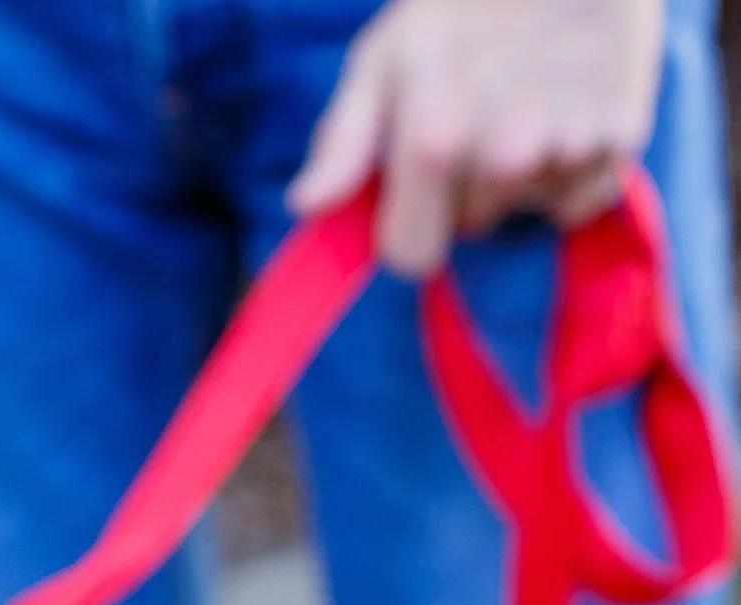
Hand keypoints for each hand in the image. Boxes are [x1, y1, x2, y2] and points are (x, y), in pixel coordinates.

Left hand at [287, 0, 665, 276]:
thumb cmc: (459, 7)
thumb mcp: (383, 61)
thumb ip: (344, 141)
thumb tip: (306, 205)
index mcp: (435, 138)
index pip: (411, 255)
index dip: (406, 236)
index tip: (413, 200)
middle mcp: (506, 152)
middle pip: (471, 227)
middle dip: (464, 190)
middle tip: (475, 117)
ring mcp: (569, 145)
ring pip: (528, 208)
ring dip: (522, 175)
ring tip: (522, 103)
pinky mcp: (623, 135)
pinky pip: (585, 197)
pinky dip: (574, 170)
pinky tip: (565, 112)